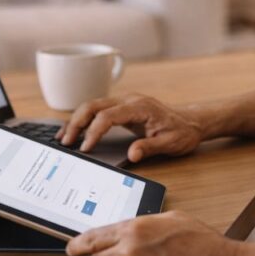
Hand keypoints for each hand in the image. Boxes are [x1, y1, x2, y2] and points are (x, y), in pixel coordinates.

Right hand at [55, 93, 204, 161]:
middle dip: (77, 123)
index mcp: (140, 107)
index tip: (85, 148)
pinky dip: (84, 119)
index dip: (94, 131)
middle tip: (65, 142)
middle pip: (94, 105)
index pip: (108, 116)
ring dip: (76, 119)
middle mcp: (129, 100)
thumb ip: (150, 148)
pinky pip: (98, 109)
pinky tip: (75, 131)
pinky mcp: (122, 107)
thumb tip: (132, 155)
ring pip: (93, 105)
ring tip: (63, 137)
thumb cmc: (182, 132)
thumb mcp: (170, 144)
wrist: (191, 122)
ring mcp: (125, 102)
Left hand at [67, 211, 240, 255]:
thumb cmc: (201, 241)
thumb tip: (131, 227)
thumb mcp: (171, 218)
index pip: (93, 238)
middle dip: (100, 253)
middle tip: (109, 250)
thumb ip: (144, 221)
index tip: (71, 247)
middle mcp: (130, 252)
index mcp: (134, 229)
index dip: (77, 244)